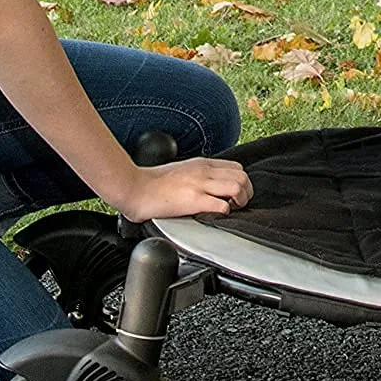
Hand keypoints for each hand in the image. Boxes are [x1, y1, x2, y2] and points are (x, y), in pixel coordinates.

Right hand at [113, 157, 253, 221]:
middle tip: (238, 204)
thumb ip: (198, 174)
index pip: (237, 167)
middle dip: (246, 192)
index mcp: (202, 164)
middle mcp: (204, 172)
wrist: (134, 187)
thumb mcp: (182, 170)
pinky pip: (222, 205)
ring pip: (238, 187)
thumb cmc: (152, 182)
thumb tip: (210, 185)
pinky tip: (218, 216)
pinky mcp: (193, 200)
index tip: (236, 194)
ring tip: (231, 209)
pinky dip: (225, 213)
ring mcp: (200, 185)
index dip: (242, 182)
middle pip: (242, 176)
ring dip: (240, 201)